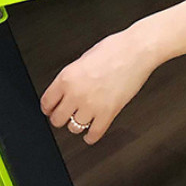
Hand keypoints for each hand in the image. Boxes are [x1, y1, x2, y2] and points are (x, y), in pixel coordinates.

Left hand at [40, 30, 156, 145]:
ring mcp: (92, 105)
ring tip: (82, 120)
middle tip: (66, 114)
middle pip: (57, 119)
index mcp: (67, 77)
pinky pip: (94, 134)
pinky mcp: (109, 113)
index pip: (47, 102)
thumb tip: (69, 88)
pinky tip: (92, 133)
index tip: (52, 108)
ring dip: (77, 125)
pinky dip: (91, 136)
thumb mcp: (85, 58)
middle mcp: (76, 93)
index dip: (49, 107)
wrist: (138, 50)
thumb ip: (74, 76)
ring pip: (74, 128)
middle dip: (61, 117)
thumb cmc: (117, 48)